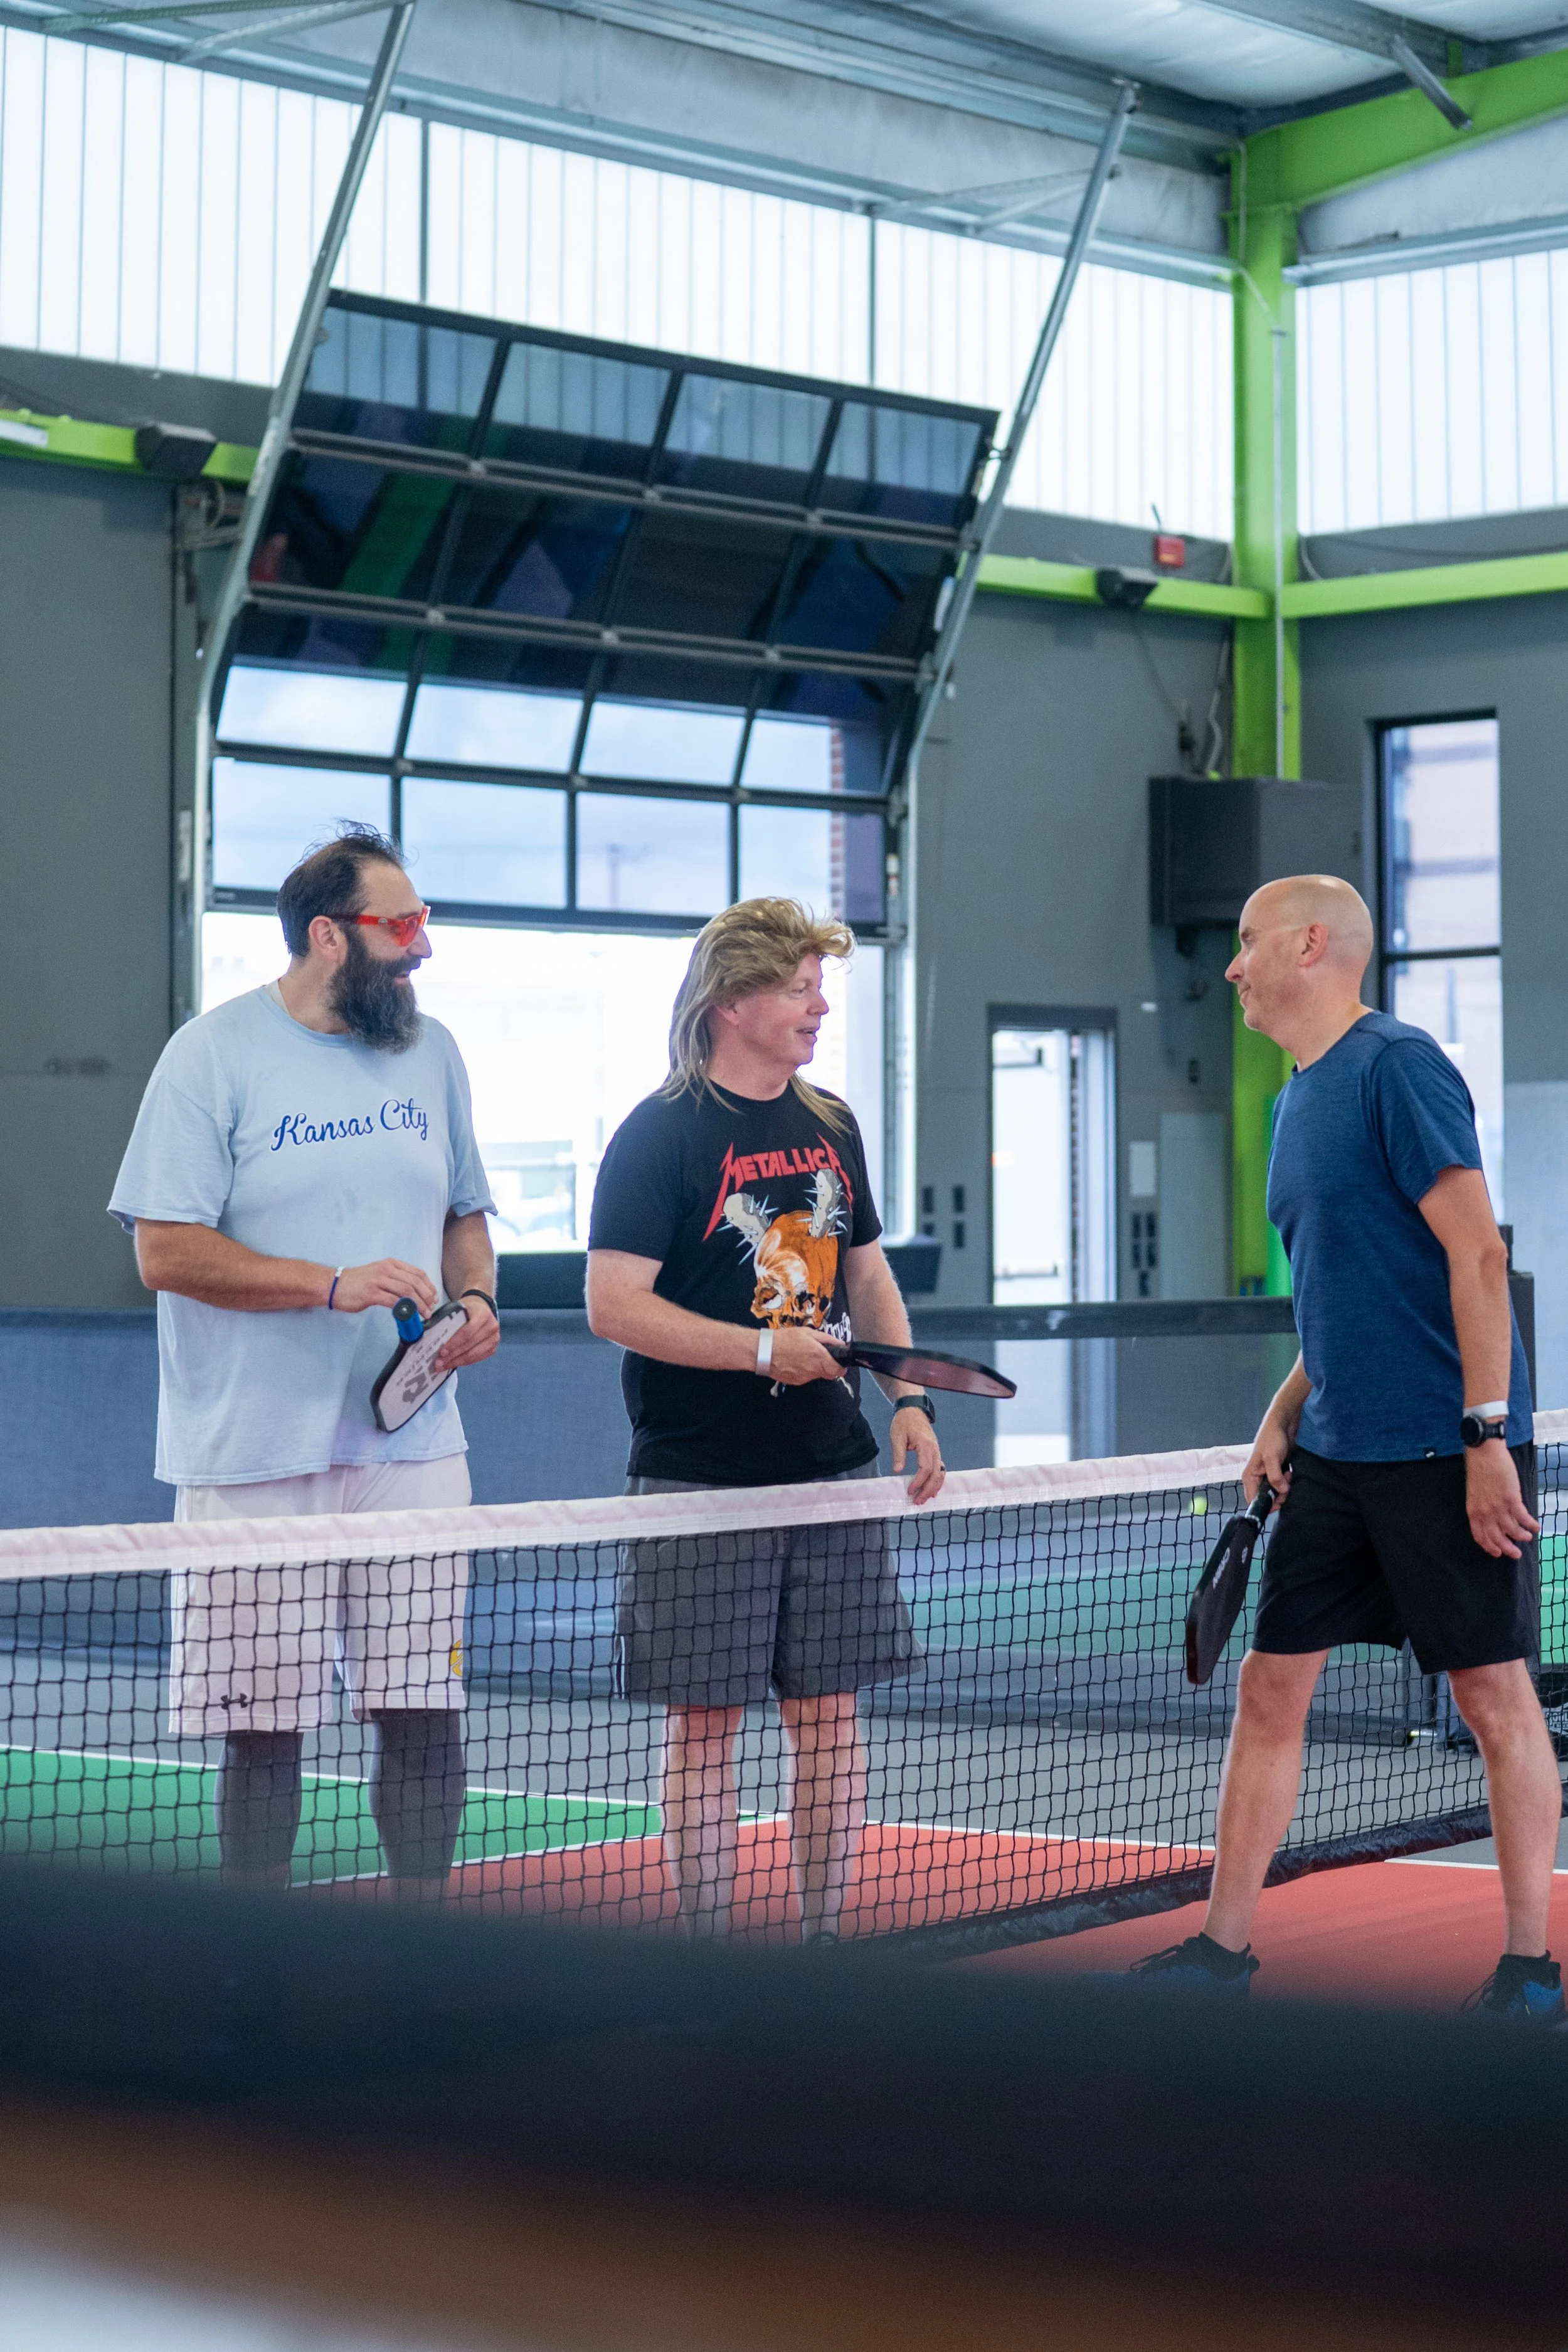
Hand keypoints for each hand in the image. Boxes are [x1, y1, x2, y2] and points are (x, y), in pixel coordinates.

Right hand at [329, 1259, 437, 1315]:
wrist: (334, 1285)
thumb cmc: (357, 1281)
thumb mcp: (379, 1274)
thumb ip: (396, 1279)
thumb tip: (414, 1293)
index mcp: (391, 1264)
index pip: (417, 1273)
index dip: (429, 1286)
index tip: (434, 1297)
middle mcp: (387, 1269)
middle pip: (415, 1282)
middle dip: (427, 1296)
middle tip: (431, 1308)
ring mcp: (379, 1280)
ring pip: (406, 1291)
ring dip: (419, 1304)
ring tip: (424, 1314)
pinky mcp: (371, 1293)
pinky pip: (393, 1301)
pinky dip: (405, 1309)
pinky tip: (410, 1315)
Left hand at [431, 1295, 499, 1374]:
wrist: (482, 1307)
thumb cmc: (467, 1309)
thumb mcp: (458, 1309)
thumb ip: (449, 1321)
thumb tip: (433, 1339)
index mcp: (483, 1314)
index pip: (467, 1332)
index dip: (454, 1343)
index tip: (442, 1352)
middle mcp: (492, 1326)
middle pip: (470, 1345)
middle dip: (453, 1356)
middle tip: (438, 1363)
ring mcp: (494, 1338)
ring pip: (474, 1354)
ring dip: (457, 1362)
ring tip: (443, 1366)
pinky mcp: (493, 1348)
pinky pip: (478, 1358)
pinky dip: (465, 1362)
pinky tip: (453, 1364)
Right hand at [766, 1326, 849, 1385]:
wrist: (764, 1352)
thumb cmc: (785, 1339)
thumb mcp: (807, 1332)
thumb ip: (826, 1339)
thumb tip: (840, 1343)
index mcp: (819, 1356)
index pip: (838, 1370)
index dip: (840, 1366)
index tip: (838, 1361)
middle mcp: (813, 1370)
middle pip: (829, 1374)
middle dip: (829, 1367)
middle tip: (821, 1357)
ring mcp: (804, 1378)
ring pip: (817, 1375)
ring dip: (815, 1368)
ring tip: (804, 1356)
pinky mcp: (796, 1382)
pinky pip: (806, 1377)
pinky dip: (804, 1371)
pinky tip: (795, 1362)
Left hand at [891, 1405, 943, 1505]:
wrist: (913, 1410)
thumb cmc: (904, 1422)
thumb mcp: (897, 1437)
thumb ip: (899, 1454)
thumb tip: (897, 1470)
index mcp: (925, 1445)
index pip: (925, 1468)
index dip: (918, 1482)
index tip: (910, 1491)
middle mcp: (935, 1449)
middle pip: (936, 1474)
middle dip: (927, 1490)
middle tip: (917, 1501)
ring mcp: (937, 1451)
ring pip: (940, 1473)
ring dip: (934, 1487)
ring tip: (924, 1499)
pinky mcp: (935, 1453)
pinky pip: (940, 1469)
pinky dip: (937, 1480)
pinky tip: (931, 1489)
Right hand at [1243, 1411, 1294, 1504]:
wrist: (1283, 1424)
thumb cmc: (1272, 1438)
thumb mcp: (1272, 1458)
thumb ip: (1275, 1477)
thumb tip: (1282, 1492)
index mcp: (1249, 1476)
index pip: (1252, 1499)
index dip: (1264, 1505)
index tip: (1277, 1504)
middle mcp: (1257, 1478)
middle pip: (1265, 1498)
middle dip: (1277, 1495)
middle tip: (1285, 1485)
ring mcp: (1267, 1475)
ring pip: (1275, 1492)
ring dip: (1284, 1488)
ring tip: (1287, 1474)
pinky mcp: (1277, 1472)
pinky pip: (1282, 1485)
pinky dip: (1287, 1482)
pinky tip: (1289, 1473)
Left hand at [1465, 1442, 1539, 1559]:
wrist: (1483, 1453)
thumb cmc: (1479, 1470)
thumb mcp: (1474, 1493)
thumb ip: (1481, 1508)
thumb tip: (1493, 1519)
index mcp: (1473, 1511)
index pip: (1480, 1536)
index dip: (1490, 1547)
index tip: (1497, 1553)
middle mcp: (1485, 1513)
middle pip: (1497, 1538)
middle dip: (1508, 1549)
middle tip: (1516, 1554)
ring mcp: (1498, 1507)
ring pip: (1512, 1530)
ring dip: (1521, 1536)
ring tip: (1528, 1537)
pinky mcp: (1511, 1499)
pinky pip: (1523, 1518)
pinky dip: (1530, 1524)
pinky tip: (1535, 1526)